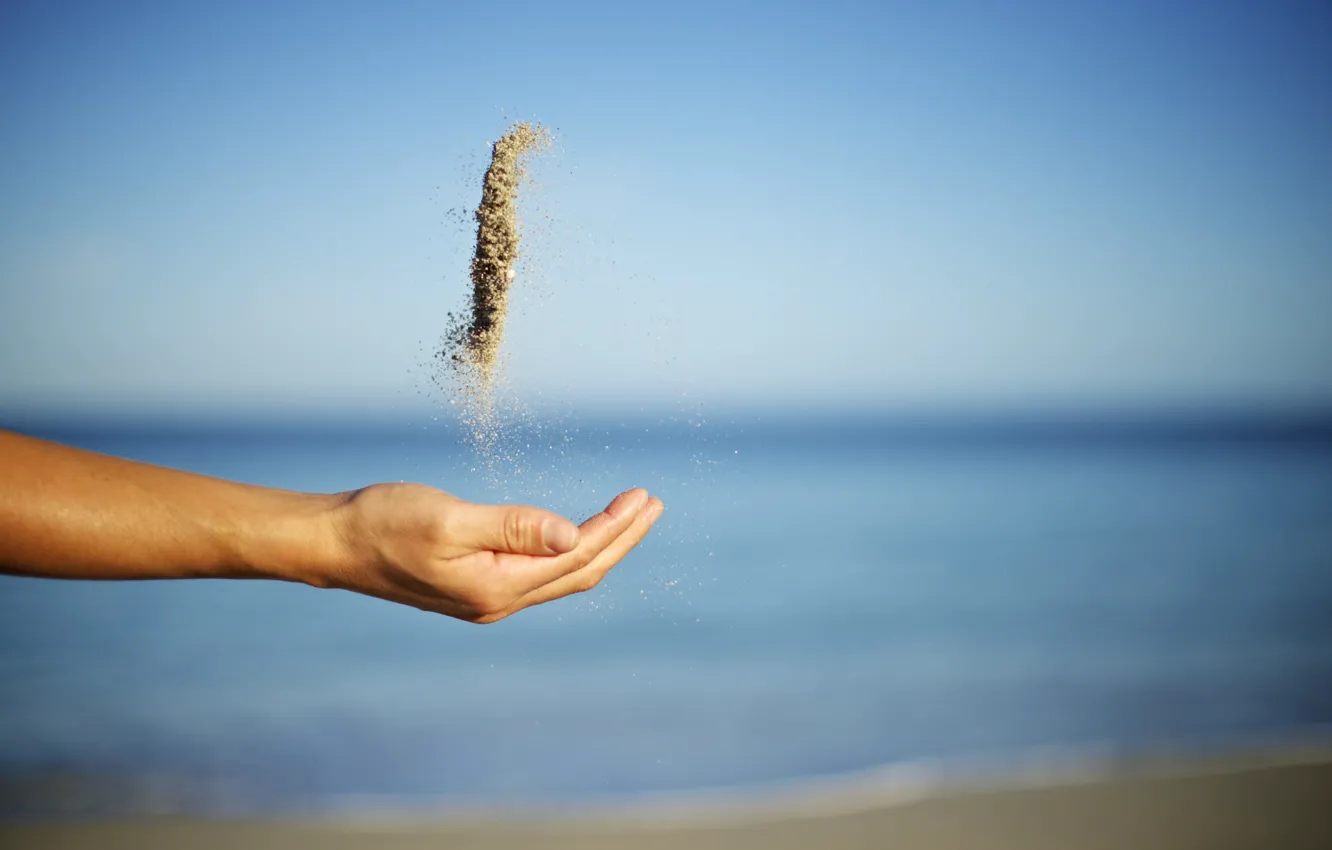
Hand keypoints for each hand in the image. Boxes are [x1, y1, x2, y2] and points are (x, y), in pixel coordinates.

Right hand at [320, 484, 662, 622]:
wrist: (336, 544)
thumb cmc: (384, 523)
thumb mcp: (449, 519)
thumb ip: (513, 526)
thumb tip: (573, 534)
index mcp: (497, 586)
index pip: (576, 556)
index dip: (614, 527)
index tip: (642, 497)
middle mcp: (499, 601)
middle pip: (580, 572)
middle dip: (621, 538)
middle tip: (652, 504)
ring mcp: (489, 598)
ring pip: (562, 575)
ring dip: (600, 544)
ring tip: (629, 515)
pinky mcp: (478, 586)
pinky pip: (540, 573)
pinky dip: (569, 551)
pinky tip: (577, 533)